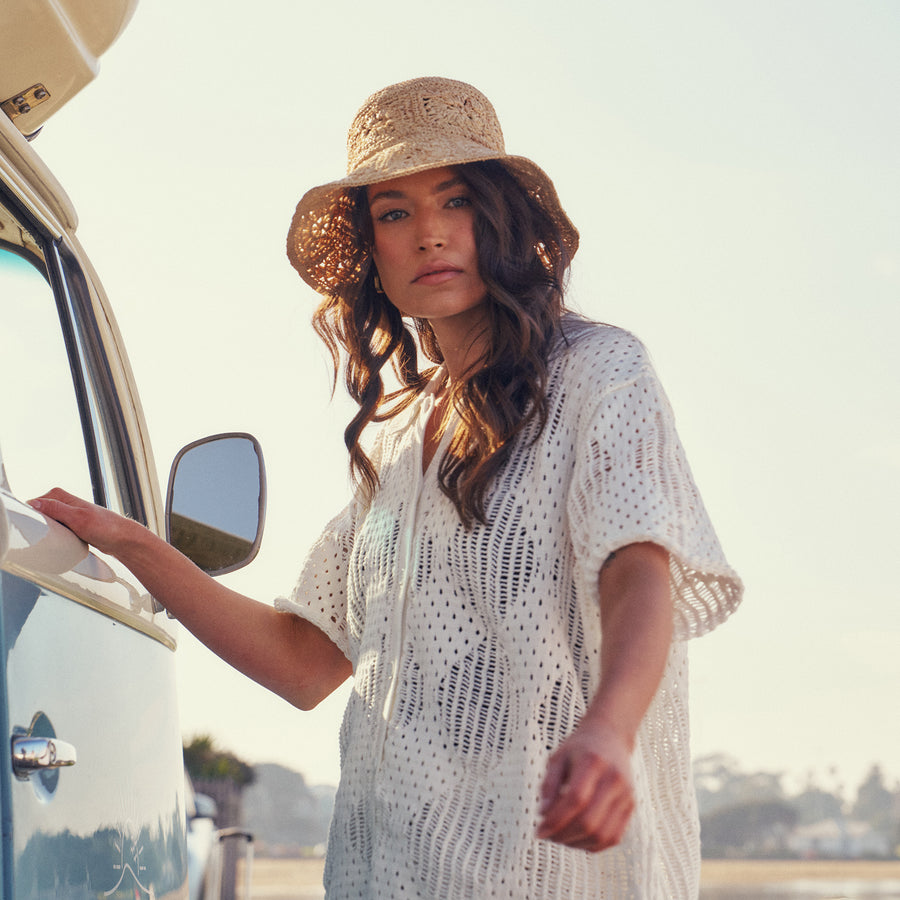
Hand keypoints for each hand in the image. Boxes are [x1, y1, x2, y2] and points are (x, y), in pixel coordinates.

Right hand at [29, 488, 136, 557]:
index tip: (28, 528)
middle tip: (38, 538)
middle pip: (36, 514)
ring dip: (44, 532)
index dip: (28, 516)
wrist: (120, 539)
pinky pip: (53, 530)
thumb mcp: (77, 518)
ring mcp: (64, 514)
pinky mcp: (68, 524)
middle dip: (35, 525)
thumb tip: (34, 503)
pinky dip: (52, 536)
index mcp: (59, 495)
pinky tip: (53, 543)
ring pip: (44, 523)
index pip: (32, 504)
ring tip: (46, 541)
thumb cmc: (104, 527)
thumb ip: (56, 509)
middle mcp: (61, 502)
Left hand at [537, 715, 634, 852]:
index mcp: (593, 762)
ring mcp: (626, 795)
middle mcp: (614, 779)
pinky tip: (576, 838)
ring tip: (559, 838)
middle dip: (563, 835)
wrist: (610, 736)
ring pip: (602, 834)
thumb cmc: (579, 748)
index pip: (575, 799)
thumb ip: (549, 784)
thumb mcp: (557, 757)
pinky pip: (613, 837)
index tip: (538, 830)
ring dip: (577, 843)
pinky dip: (593, 845)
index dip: (555, 820)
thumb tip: (543, 814)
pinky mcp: (631, 806)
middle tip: (547, 835)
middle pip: (589, 821)